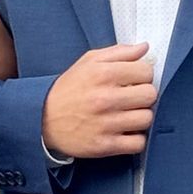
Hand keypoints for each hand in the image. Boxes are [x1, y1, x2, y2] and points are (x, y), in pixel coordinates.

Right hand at [40, 42, 156, 157]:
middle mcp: (105, 98)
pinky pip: (138, 143)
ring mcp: (106, 124)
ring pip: (146, 118)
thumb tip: (145, 48)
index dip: (143, 75)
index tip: (134, 79)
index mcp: (103, 74)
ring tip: (127, 114)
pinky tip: (124, 131)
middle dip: (143, 95)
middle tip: (132, 97)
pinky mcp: (105, 145)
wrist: (41, 117)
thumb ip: (119, 52)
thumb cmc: (68, 89)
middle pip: (150, 95)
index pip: (146, 72)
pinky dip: (135, 139)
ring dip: (140, 117)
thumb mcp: (88, 62)